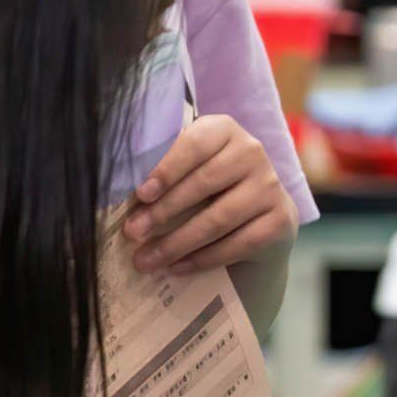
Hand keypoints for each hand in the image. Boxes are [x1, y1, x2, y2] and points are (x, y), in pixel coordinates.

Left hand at [125, 116, 296, 274]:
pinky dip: (203, 259)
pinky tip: (177, 267)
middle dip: (163, 211)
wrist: (256, 218)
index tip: (140, 195)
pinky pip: (239, 244)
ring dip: (177, 242)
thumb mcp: (185, 167)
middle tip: (133, 232)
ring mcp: (271, 187)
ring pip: (219, 219)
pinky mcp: (282, 221)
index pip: (194, 145)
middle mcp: (253, 152)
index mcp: (224, 130)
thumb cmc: (206, 187)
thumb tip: (114, 186)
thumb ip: (160, 165)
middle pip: (205, 183)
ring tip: (147, 259)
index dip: (166, 169)